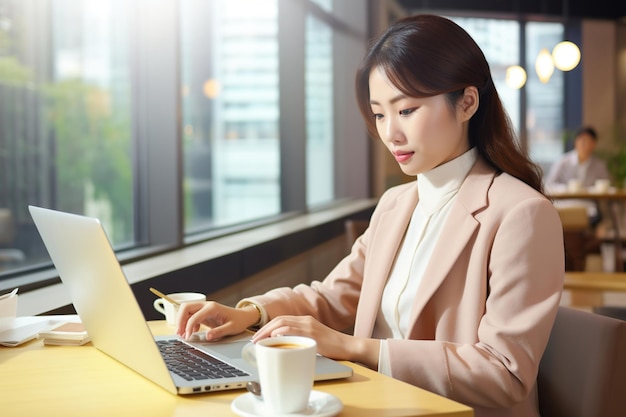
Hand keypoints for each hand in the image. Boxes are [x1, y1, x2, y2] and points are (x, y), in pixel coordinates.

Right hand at [176, 301, 257, 340]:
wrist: (243, 316)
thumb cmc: (238, 321)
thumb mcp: (231, 328)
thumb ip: (219, 332)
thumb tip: (207, 336)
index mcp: (212, 308)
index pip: (194, 316)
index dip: (188, 327)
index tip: (187, 337)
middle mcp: (207, 306)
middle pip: (186, 307)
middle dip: (180, 320)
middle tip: (179, 333)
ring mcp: (204, 308)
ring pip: (186, 310)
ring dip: (182, 321)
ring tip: (182, 334)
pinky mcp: (204, 313)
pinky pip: (191, 315)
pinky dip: (188, 322)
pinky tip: (193, 331)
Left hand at [251, 315, 379, 367]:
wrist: (348, 346)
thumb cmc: (332, 347)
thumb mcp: (313, 340)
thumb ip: (300, 340)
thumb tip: (284, 348)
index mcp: (305, 321)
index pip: (281, 320)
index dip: (268, 327)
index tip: (259, 336)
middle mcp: (305, 320)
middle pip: (279, 320)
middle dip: (264, 329)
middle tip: (254, 339)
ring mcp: (309, 325)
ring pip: (283, 323)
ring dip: (268, 331)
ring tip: (260, 341)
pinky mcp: (312, 333)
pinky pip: (292, 330)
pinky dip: (280, 334)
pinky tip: (273, 339)